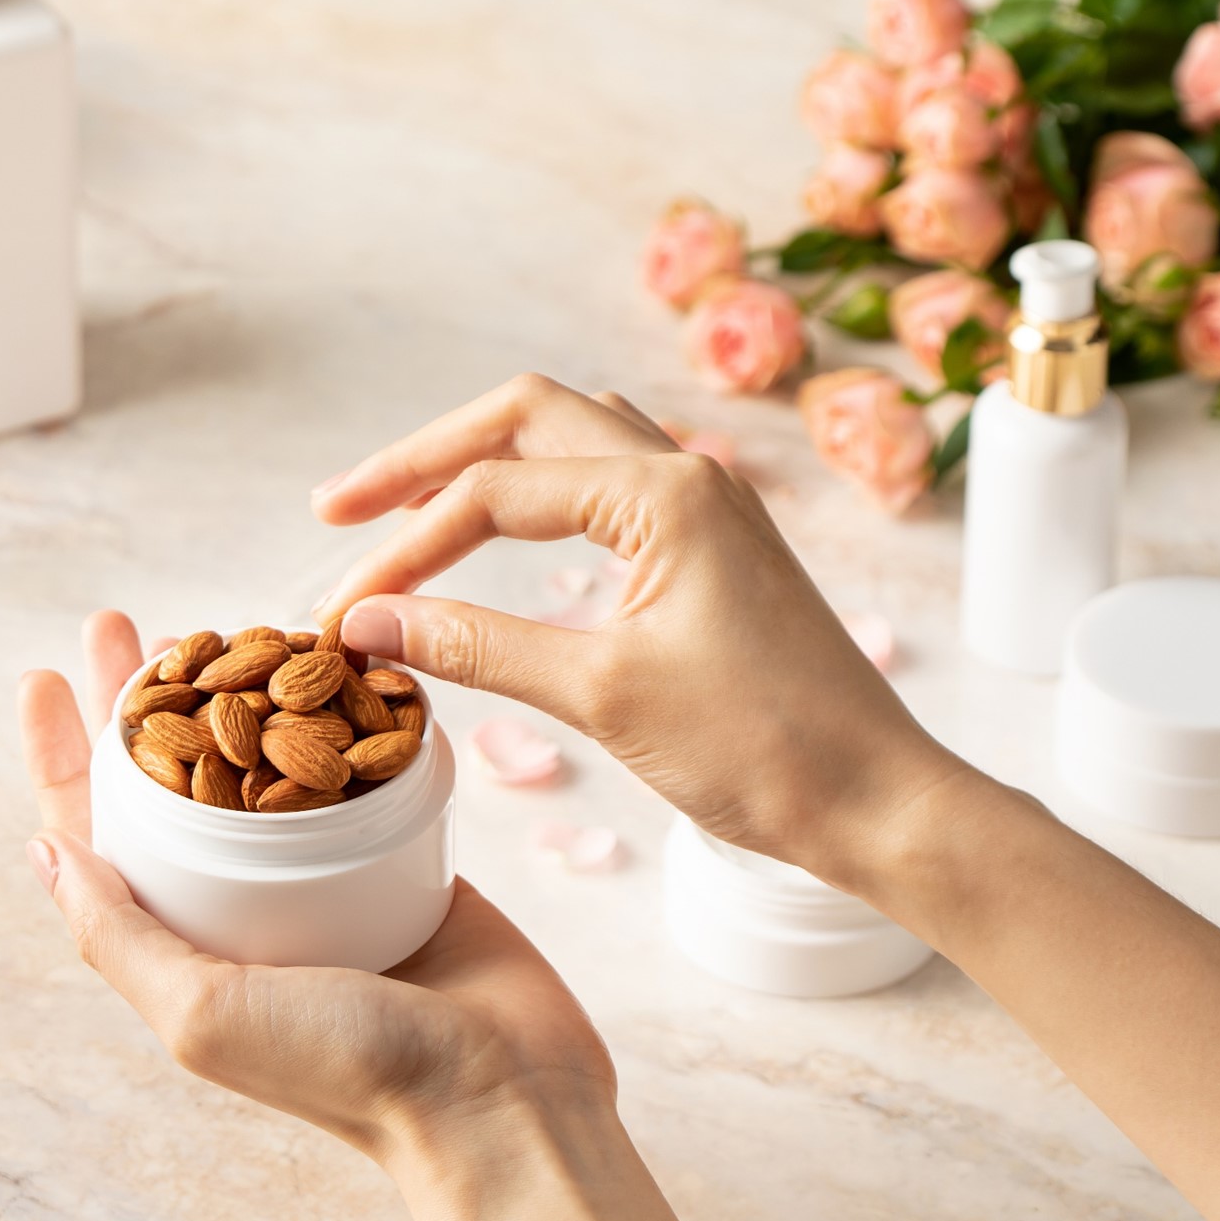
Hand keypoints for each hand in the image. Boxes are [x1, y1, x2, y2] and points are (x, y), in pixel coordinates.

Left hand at [19, 610, 747, 1220]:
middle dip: (138, 701)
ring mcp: (323, 878)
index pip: (99, 834)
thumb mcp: (205, 1014)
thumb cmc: (349, 1071)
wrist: (503, 1099)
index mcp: (186, 945)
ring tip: (214, 626)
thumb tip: (44, 850)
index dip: (64, 755)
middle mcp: (244, 907)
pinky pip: (353, 766)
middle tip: (121, 623)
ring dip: (234, 692)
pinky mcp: (400, 854)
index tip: (44, 676)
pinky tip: (322, 661)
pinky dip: (331, 712)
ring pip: (261, 764)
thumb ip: (122, 936)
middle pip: (171, 780)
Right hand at [312, 374, 965, 889]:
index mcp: (665, 493)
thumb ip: (477, 647)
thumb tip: (365, 623)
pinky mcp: (710, 549)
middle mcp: (687, 474)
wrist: (880, 804)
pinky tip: (498, 536)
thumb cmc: (764, 751)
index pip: (495, 490)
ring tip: (404, 514)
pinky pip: (602, 485)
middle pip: (525, 417)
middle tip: (339, 509)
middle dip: (424, 459)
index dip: (403, 549)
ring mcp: (705, 506)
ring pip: (568, 439)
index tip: (341, 611)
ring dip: (480, 465)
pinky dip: (533, 497)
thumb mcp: (601, 695)